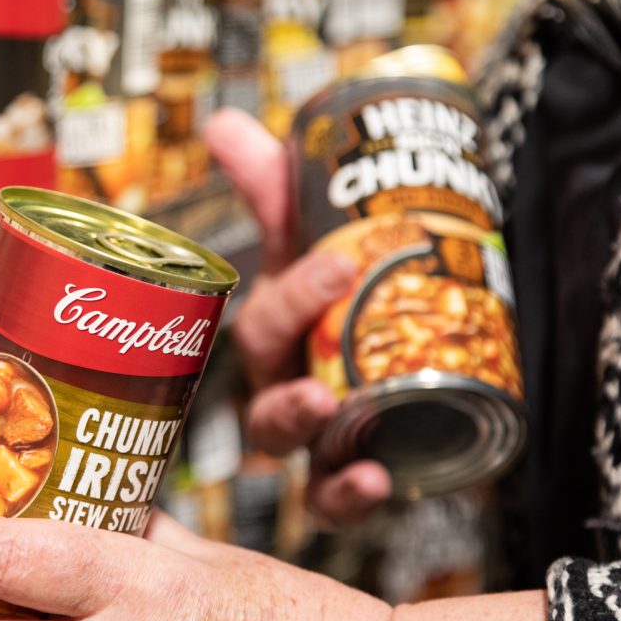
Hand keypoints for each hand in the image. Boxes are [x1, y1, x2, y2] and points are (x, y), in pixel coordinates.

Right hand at [205, 108, 389, 523]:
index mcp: (271, 335)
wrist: (397, 355)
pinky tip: (376, 479)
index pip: (262, 322)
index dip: (296, 295)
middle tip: (329, 353)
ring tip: (333, 410)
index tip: (338, 264)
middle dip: (288, 369)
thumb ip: (274, 187)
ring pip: (287, 444)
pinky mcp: (346, 473)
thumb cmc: (334, 302)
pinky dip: (346, 494)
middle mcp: (278, 387)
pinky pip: (330, 498)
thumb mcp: (313, 243)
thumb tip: (223, 122)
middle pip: (265, 388)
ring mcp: (311, 436)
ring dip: (303, 428)